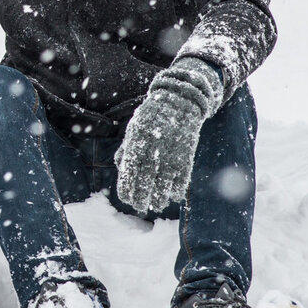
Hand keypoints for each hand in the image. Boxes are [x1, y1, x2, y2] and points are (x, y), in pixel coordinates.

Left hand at [116, 57, 222, 212]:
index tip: (126, 198)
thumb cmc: (152, 117)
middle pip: (146, 177)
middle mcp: (153, 145)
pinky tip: (173, 196)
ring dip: (160, 196)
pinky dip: (178, 187)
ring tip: (155, 206)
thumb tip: (120, 169)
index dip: (127, 186)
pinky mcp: (187, 151)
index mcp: (138, 139)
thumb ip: (127, 148)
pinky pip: (183, 174)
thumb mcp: (135, 128)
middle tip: (140, 208)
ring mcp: (172, 149)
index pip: (129, 169)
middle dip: (142, 196)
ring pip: (165, 179)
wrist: (180, 100)